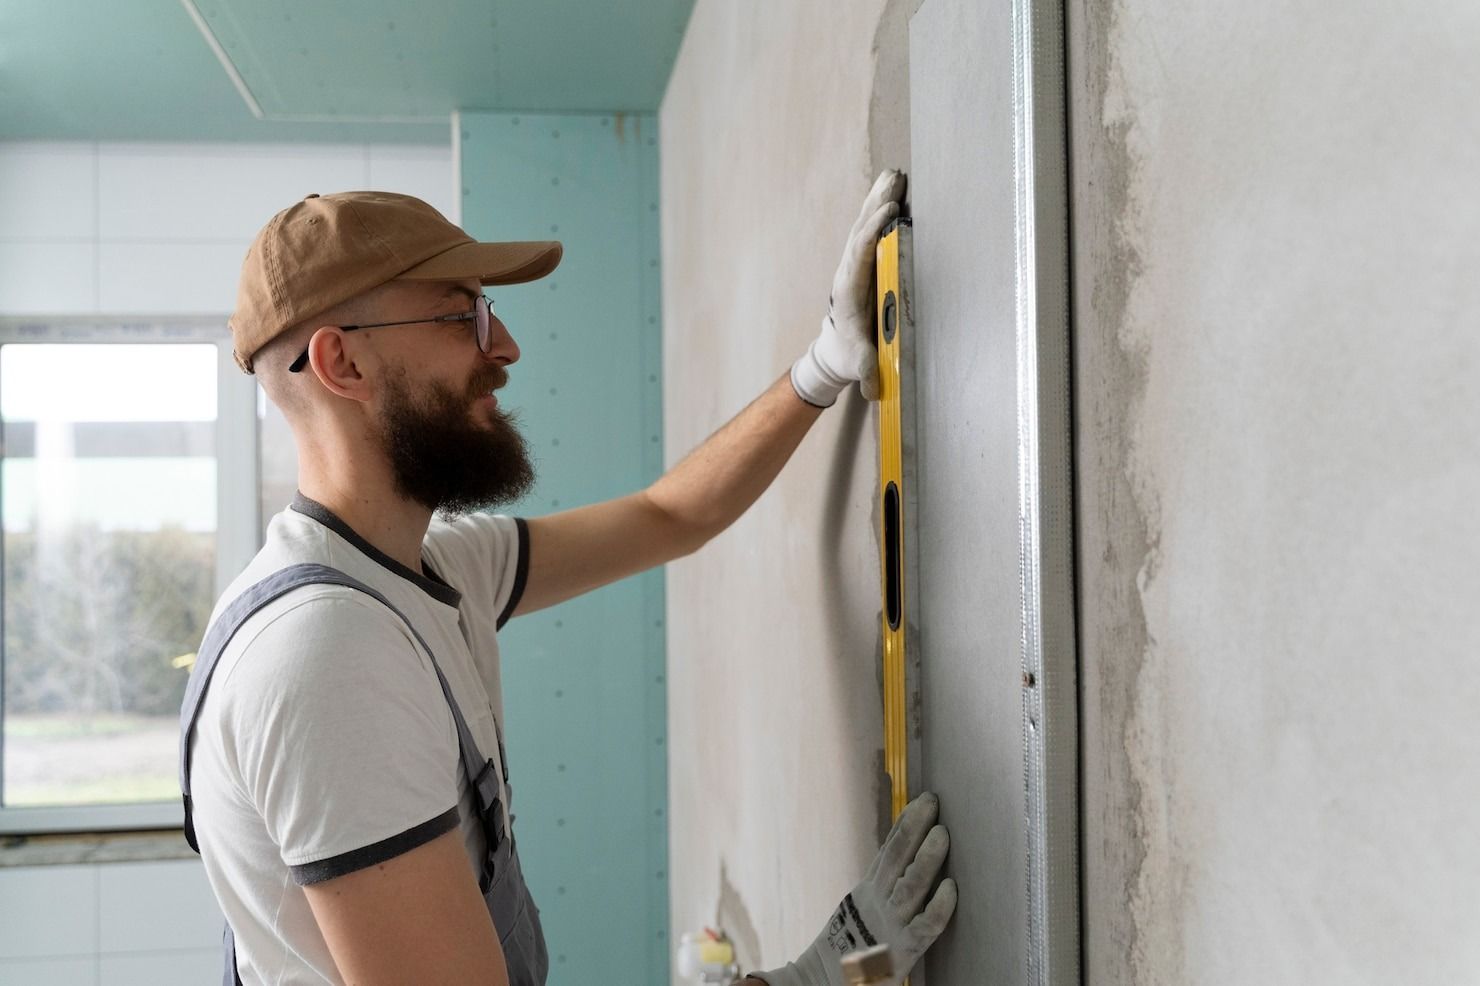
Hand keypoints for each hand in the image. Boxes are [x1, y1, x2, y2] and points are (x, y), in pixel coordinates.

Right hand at [752, 792, 956, 985]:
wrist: (821, 983)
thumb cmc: (843, 955)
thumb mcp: (855, 917)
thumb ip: (874, 896)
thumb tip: (896, 872)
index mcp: (865, 893)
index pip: (887, 852)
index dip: (904, 826)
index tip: (918, 803)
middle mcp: (875, 902)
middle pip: (897, 856)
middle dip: (914, 826)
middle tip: (932, 801)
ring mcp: (887, 924)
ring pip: (911, 883)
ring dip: (927, 857)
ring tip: (942, 834)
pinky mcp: (899, 951)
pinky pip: (924, 926)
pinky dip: (939, 906)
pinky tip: (951, 889)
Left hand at [790, 170, 907, 406]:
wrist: (833, 352)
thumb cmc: (849, 356)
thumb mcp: (859, 366)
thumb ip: (867, 372)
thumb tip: (873, 387)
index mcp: (849, 290)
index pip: (860, 254)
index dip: (874, 233)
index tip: (889, 213)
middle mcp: (849, 272)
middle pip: (862, 230)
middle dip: (877, 204)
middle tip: (894, 179)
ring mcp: (854, 265)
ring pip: (864, 226)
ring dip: (878, 200)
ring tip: (894, 175)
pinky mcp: (862, 264)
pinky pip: (870, 231)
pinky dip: (879, 209)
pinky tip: (890, 191)